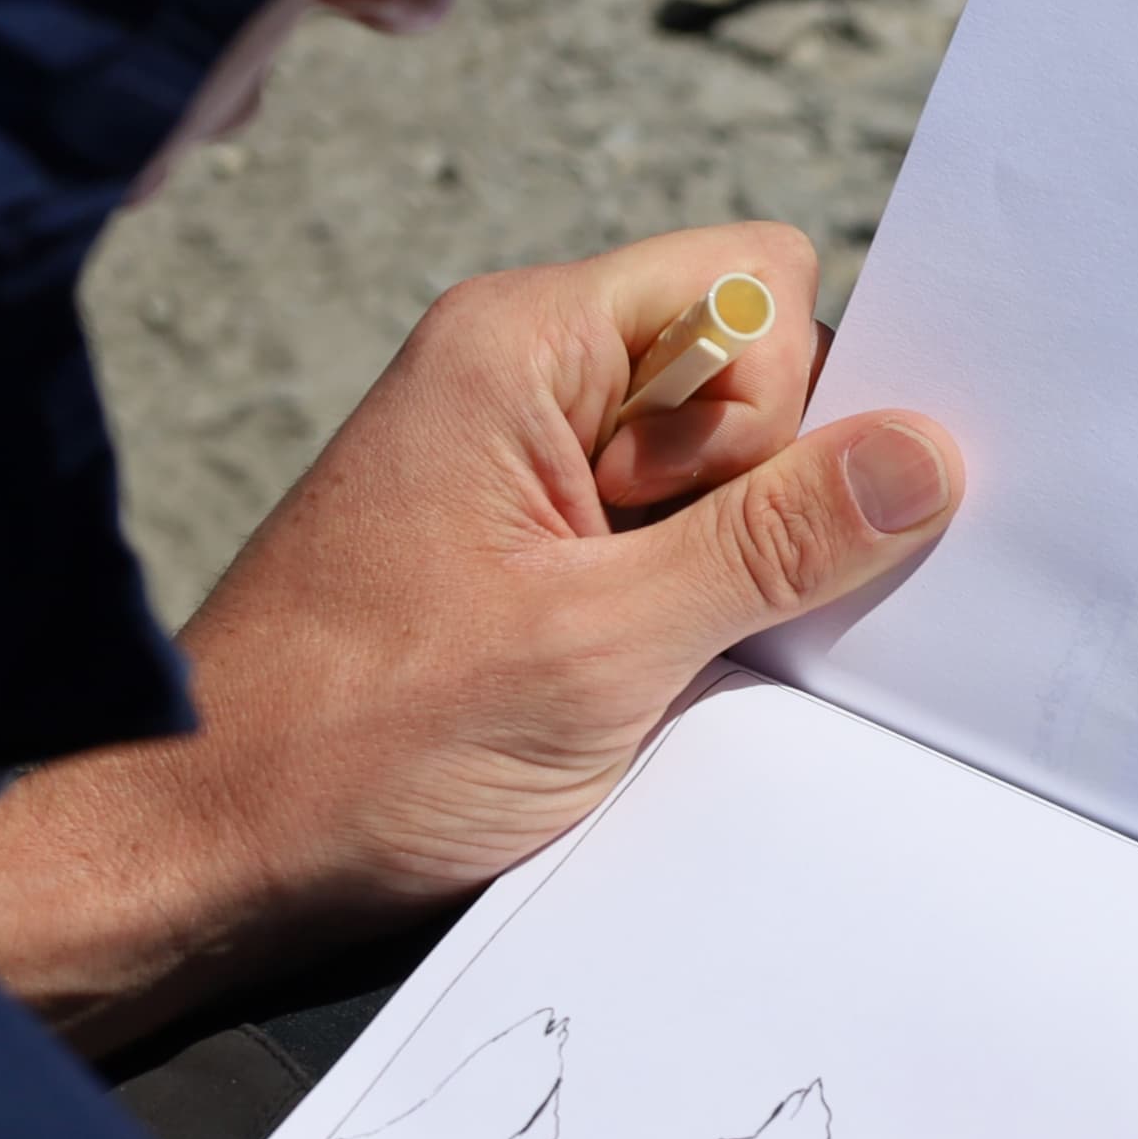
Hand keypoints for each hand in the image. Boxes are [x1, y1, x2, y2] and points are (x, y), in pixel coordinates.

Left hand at [0, 224, 956, 1050]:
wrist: (208, 856)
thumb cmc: (354, 744)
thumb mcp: (599, 648)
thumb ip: (775, 543)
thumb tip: (929, 457)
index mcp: (526, 344)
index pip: (758, 282)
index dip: (789, 400)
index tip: (734, 523)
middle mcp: (531, 385)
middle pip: (756, 378)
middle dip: (778, 495)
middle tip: (700, 613)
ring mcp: (535, 476)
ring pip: (728, 478)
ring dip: (736, 573)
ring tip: (659, 666)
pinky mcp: (541, 562)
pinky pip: (679, 551)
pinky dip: (696, 620)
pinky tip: (652, 693)